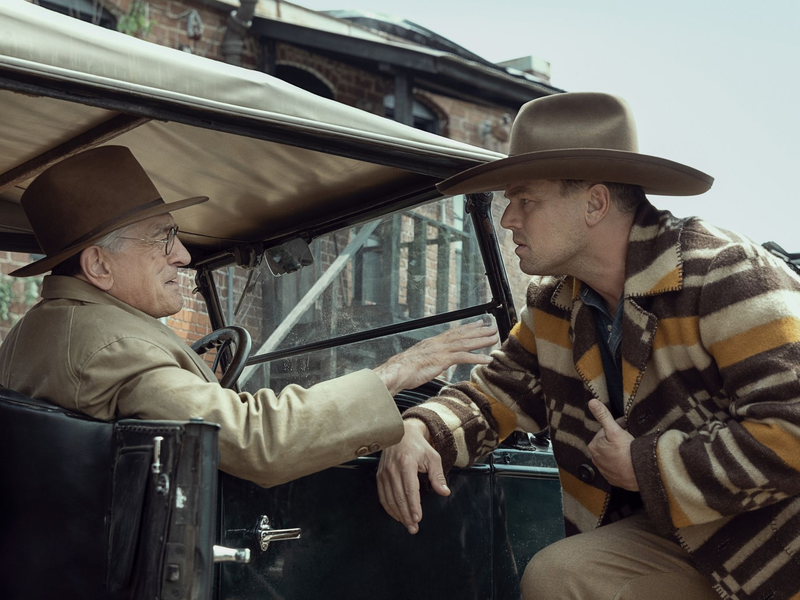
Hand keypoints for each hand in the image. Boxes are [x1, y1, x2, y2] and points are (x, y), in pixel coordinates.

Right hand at [373, 321, 497, 395]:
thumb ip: (429, 361)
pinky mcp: (442, 360)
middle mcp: (438, 343)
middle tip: (493, 327)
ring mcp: (441, 350)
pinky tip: (487, 359)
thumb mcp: (419, 362)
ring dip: (482, 340)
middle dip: (480, 331)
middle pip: (463, 334)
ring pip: (466, 343)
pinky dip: (477, 357)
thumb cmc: (404, 369)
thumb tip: (435, 365)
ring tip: (495, 338)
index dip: (467, 327)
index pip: (454, 332)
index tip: (479, 323)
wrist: (396, 372)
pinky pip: (463, 357)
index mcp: (433, 343)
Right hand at [377, 418, 448, 533]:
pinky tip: (397, 515)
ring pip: (390, 499)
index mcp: (406, 463)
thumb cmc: (419, 446)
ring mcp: (384, 473)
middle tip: (413, 528)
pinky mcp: (379, 476)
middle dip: (407, 515)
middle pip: (399, 498)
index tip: (418, 518)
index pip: (409, 490)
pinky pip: (382, 496)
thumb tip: (444, 492)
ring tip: (407, 525)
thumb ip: (438, 476)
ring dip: (398, 514)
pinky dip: (389, 508)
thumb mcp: (433, 457)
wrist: (402, 434)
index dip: (413, 506)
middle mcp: (392, 469)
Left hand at [587, 399, 638, 490]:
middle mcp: (596, 459)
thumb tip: (592, 403)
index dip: (616, 427)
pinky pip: (617, 467)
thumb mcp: (614, 430)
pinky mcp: (613, 478)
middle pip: (608, 443)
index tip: (625, 426)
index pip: (604, 431)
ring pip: (612, 455)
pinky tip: (629, 461)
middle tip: (629, 437)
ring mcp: (604, 470)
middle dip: (617, 439)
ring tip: (630, 450)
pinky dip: (622, 463)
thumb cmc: (626, 452)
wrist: (639, 473)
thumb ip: (603, 415)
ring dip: (619, 451)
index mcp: (593, 446)